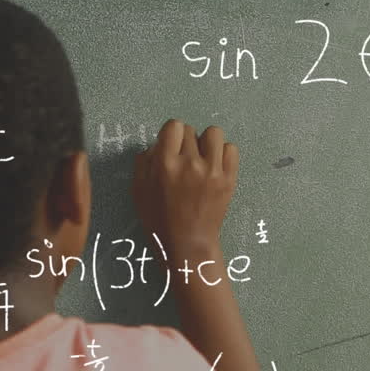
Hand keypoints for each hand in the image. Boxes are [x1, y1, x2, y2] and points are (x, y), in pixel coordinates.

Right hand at [132, 119, 237, 260]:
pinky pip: (231, 149)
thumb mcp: (138, 189)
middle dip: (185, 143)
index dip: (171, 135)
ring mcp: (213, 170)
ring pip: (213, 133)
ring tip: (202, 159)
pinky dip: (223, 154)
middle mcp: (190, 163)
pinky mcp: (229, 178)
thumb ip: (144, 161)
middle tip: (184, 161)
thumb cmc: (159, 219)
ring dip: (206, 143)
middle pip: (191, 131)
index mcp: (165, 164)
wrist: (188, 243)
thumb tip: (157, 144)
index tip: (170, 148)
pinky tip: (215, 166)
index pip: (173, 126)